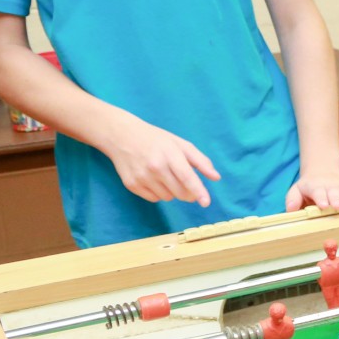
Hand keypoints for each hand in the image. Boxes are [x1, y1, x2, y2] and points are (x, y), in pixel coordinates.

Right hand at [103, 115, 219, 206]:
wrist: (122, 136)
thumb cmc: (156, 140)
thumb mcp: (180, 144)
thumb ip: (200, 161)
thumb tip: (216, 177)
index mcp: (169, 155)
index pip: (187, 177)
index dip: (198, 191)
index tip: (206, 203)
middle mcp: (155, 167)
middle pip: (180, 192)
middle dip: (188, 193)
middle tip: (187, 184)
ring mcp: (142, 177)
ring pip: (168, 197)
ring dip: (173, 192)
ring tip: (166, 176)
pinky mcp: (131, 185)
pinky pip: (154, 199)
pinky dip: (158, 193)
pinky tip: (154, 179)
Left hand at [285, 169, 338, 211]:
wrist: (322, 170)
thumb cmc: (309, 186)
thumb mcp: (296, 190)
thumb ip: (292, 199)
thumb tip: (290, 209)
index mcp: (316, 187)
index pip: (318, 193)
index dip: (321, 199)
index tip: (323, 205)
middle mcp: (330, 187)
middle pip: (334, 192)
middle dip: (336, 199)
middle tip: (338, 206)